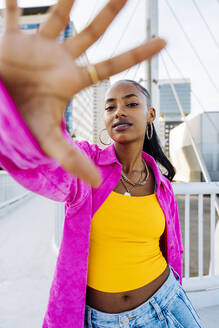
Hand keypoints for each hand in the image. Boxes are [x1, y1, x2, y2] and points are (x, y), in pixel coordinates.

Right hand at [0, 0, 165, 186]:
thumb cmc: (21, 122)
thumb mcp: (48, 140)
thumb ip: (71, 158)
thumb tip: (94, 181)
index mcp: (70, 80)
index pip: (111, 65)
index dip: (137, 54)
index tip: (163, 42)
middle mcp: (58, 60)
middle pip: (92, 34)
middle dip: (110, 13)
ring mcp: (36, 47)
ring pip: (58, 15)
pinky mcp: (10, 39)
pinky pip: (14, 14)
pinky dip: (15, 1)